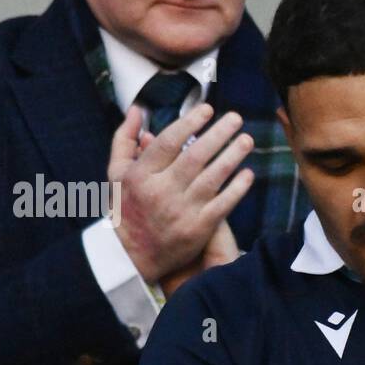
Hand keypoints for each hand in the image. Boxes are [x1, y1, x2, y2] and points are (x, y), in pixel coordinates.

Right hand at [107, 101, 255, 284]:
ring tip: (247, 140)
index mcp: (140, 175)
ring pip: (212, 178)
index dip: (189, 123)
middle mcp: (161, 192)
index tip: (207, 109)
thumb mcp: (116, 173)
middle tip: (236, 118)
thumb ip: (125, 139)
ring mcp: (181, 211)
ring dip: (232, 156)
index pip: (168, 142)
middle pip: (195, 157)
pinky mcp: (198, 229)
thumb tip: (138, 109)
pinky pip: (223, 204)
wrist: (131, 256)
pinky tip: (248, 173)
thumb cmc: (126, 208)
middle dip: (218, 134)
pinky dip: (237, 188)